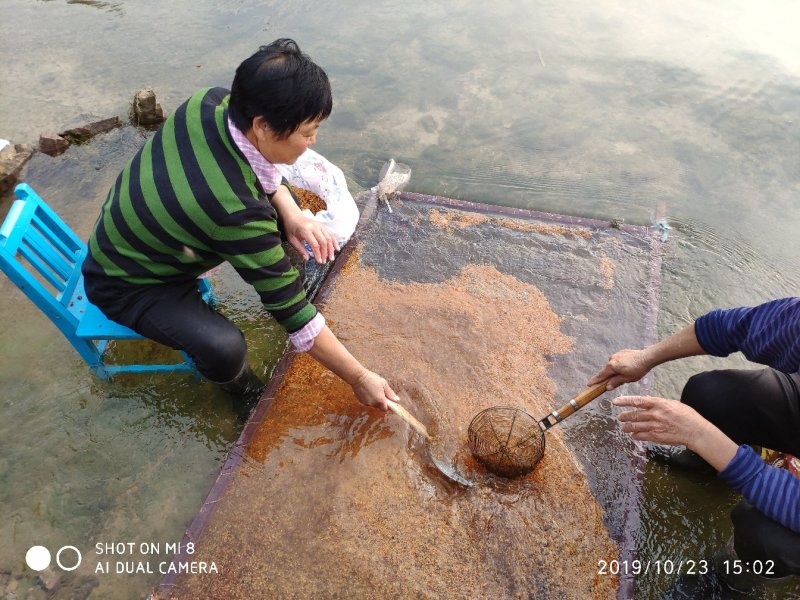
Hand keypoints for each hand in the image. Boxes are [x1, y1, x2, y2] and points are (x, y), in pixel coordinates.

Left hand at [284, 213, 338, 263]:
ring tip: (331, 258)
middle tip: (325, 261)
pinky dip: (334, 241)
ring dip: (331, 249)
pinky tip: (336, 248)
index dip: (318, 254)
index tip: (319, 262)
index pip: (315, 244)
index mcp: (306, 230)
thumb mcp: (292, 239)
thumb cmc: (291, 228)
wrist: (293, 215)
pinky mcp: (322, 225)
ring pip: (329, 238)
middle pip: (324, 241)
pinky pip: (330, 233)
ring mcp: (320, 225)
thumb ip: (300, 249)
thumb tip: (307, 259)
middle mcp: (314, 227)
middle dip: (325, 253)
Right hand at [351, 370, 398, 411]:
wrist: (358, 377)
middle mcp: (373, 404)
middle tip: (380, 392)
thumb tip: (397, 400)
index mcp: (380, 400)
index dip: (387, 405)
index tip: (387, 400)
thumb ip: (390, 393)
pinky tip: (367, 390)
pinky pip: (367, 401)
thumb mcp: (384, 384)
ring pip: (372, 404)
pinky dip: (368, 398)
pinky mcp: (360, 401)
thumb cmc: (372, 379)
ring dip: (374, 399)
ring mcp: (366, 403)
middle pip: (379, 406)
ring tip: (372, 389)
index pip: (385, 409)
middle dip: (380, 401)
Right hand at [589, 348, 651, 389]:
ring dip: (615, 370)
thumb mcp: (627, 379)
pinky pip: (617, 360)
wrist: (647, 357)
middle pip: (606, 370)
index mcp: (611, 366)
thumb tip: (607, 387)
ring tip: (624, 374)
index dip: (595, 381)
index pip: (601, 375)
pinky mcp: (622, 352)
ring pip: (612, 365)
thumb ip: (616, 382)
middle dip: (608, 376)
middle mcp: (611, 359)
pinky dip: (619, 365)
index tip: (589, 384)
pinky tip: (627, 367)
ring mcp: (616, 354)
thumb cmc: (638, 369)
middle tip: (609, 383)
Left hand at [613, 395, 738, 470]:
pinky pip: (641, 436)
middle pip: (634, 414)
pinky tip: (633, 435)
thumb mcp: (673, 403)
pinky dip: (636, 435)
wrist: (695, 431)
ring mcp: (655, 426)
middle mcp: (655, 414)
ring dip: (627, 427)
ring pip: (635, 426)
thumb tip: (646, 400)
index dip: (625, 401)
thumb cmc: (686, 415)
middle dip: (624, 416)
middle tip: (620, 417)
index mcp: (659, 404)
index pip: (637, 401)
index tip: (615, 402)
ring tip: (624, 427)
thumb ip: (658, 402)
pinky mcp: (656, 436)